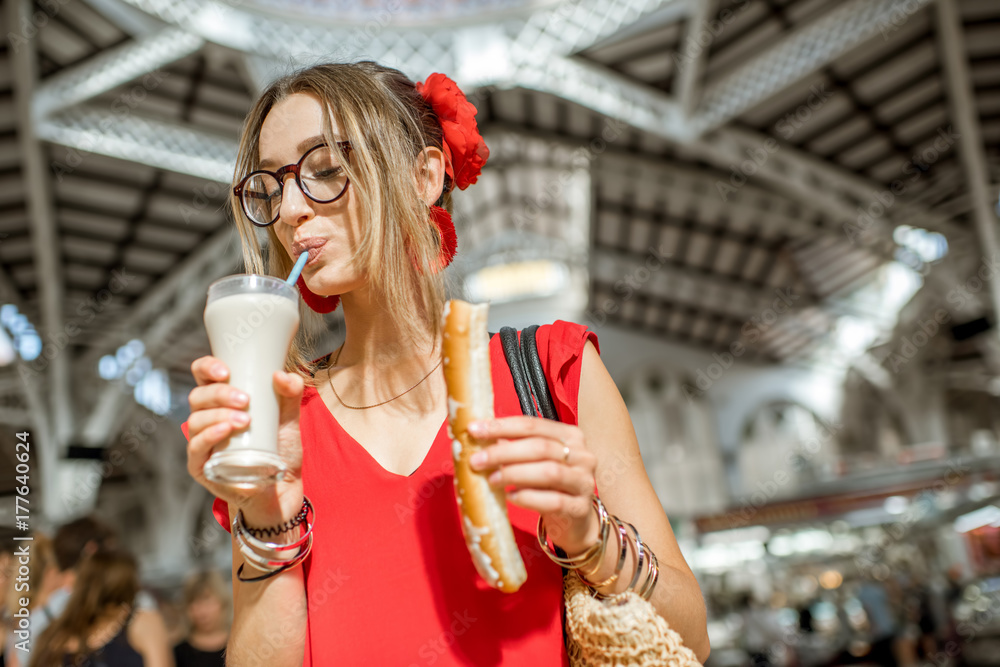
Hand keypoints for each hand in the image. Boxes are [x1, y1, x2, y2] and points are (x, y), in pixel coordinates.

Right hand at [186, 356, 303, 522]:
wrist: (283, 485)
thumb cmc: (279, 446)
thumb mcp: (289, 416)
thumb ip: (291, 393)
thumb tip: (282, 374)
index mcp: (222, 400)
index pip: (203, 375)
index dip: (207, 367)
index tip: (225, 370)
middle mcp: (207, 418)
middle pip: (198, 396)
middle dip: (220, 394)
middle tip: (246, 400)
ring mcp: (201, 441)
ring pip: (196, 420)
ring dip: (218, 415)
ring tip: (245, 420)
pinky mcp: (201, 465)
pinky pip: (196, 447)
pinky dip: (209, 436)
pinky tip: (225, 430)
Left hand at [467, 416, 598, 555]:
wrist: (575, 520)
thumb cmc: (551, 486)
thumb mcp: (535, 461)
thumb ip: (512, 447)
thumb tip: (478, 437)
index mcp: (570, 436)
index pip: (532, 425)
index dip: (501, 426)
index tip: (474, 430)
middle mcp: (582, 455)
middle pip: (540, 447)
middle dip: (503, 453)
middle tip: (477, 460)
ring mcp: (584, 482)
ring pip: (549, 472)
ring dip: (514, 474)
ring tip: (492, 480)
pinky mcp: (580, 508)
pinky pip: (553, 501)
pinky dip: (528, 497)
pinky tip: (511, 497)